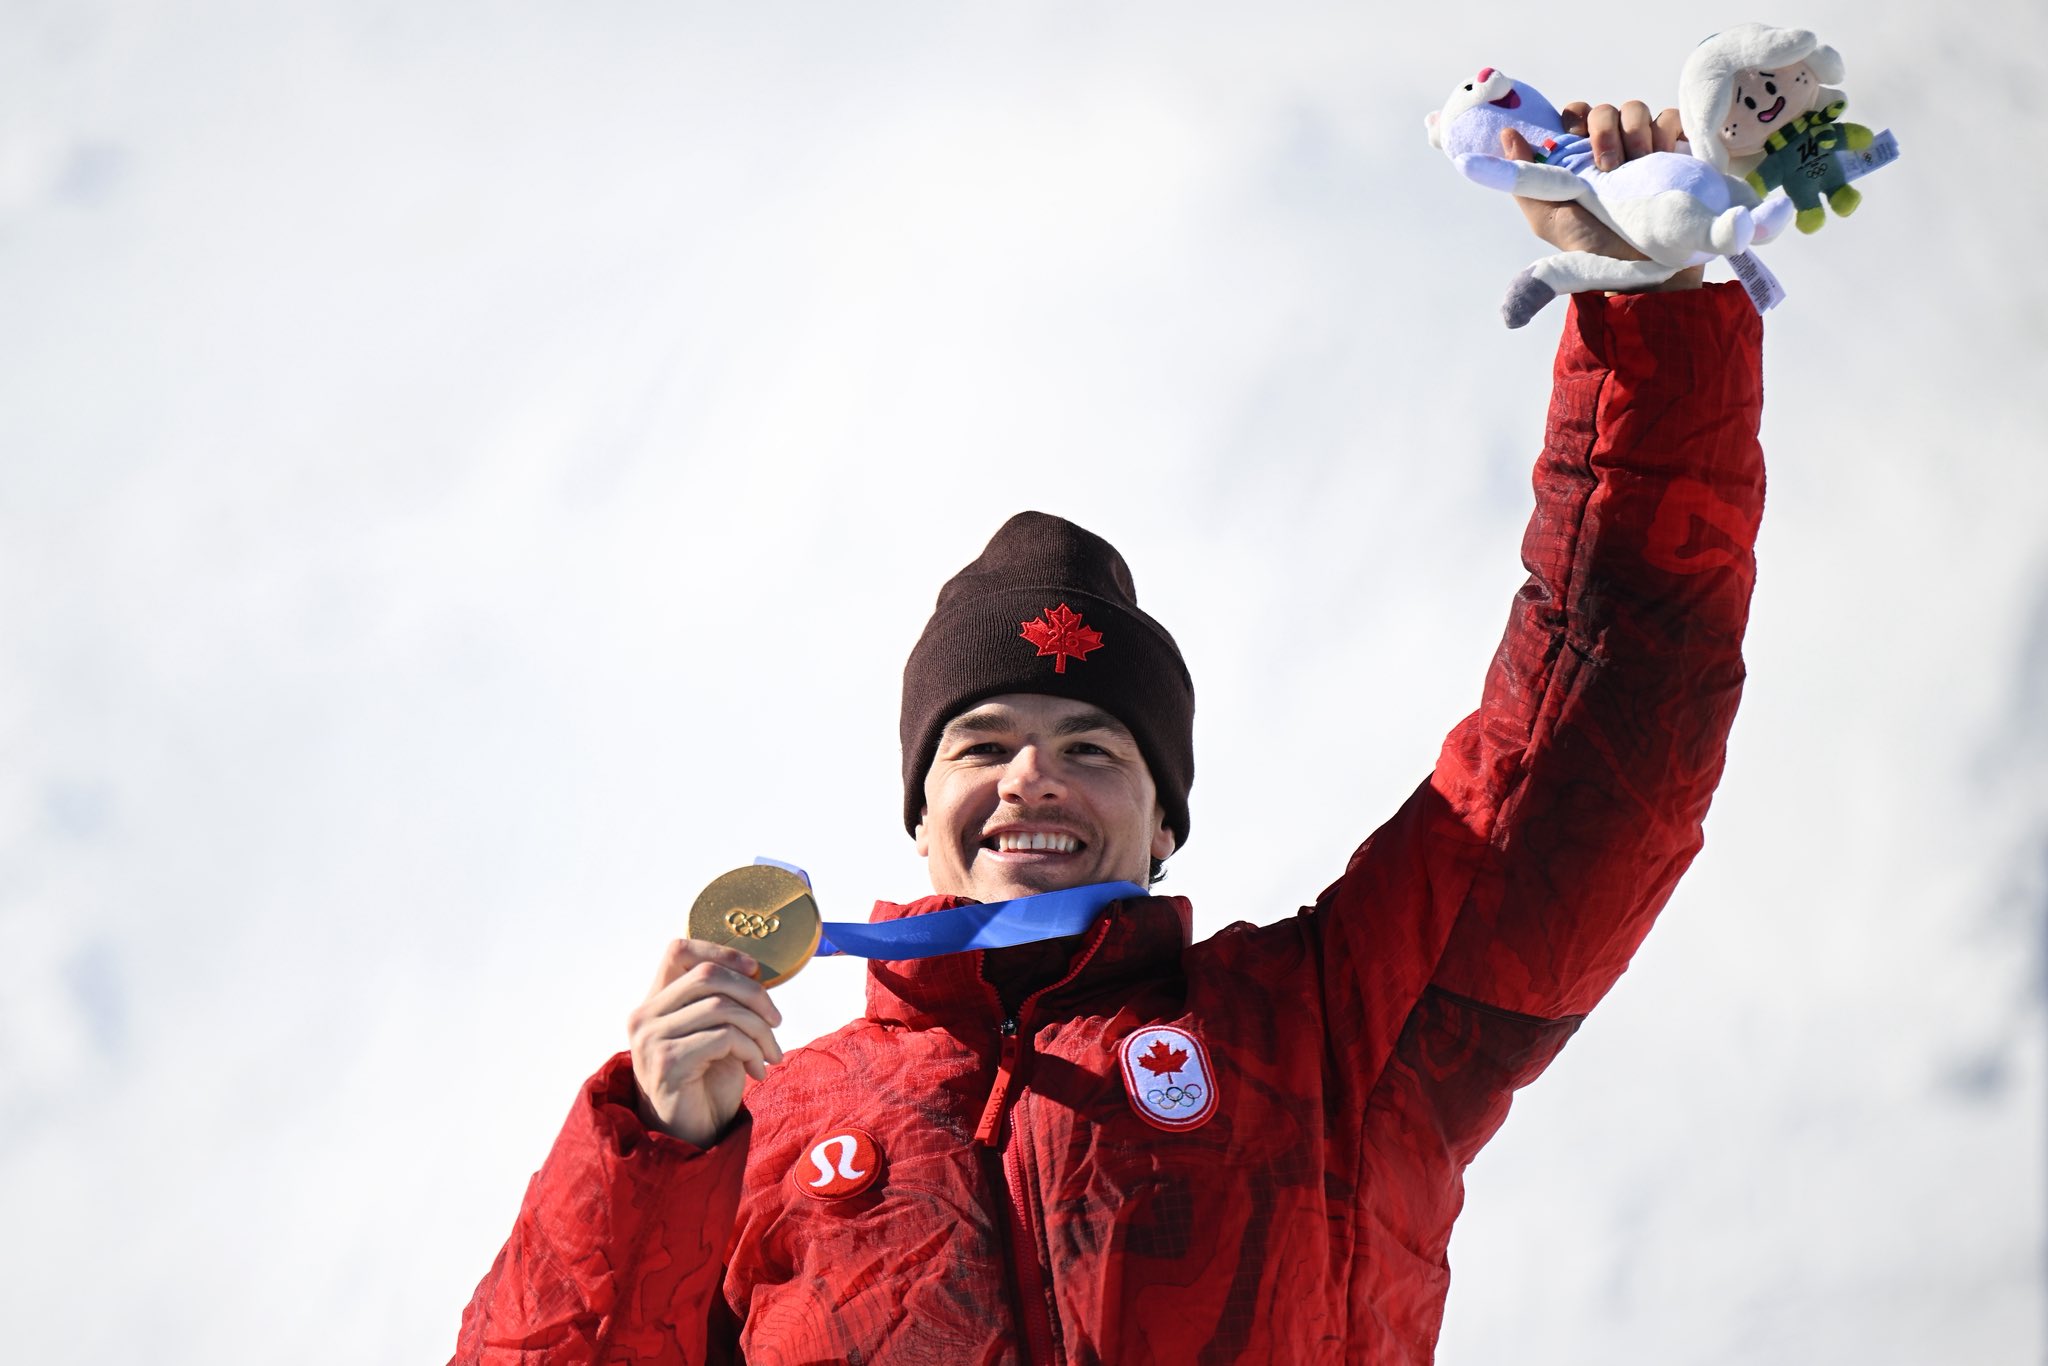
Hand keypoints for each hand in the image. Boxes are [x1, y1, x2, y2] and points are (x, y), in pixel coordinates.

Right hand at [628, 939, 785, 1146]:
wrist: (689, 1137)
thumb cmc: (706, 1083)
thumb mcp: (715, 1033)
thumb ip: (722, 1002)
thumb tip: (756, 971)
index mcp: (654, 1002)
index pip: (679, 951)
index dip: (721, 951)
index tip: (755, 971)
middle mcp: (645, 1016)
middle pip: (708, 975)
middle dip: (754, 993)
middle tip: (776, 1020)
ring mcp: (652, 1039)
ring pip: (722, 1007)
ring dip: (759, 1030)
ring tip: (771, 1054)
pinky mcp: (668, 1063)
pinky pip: (724, 1038)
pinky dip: (751, 1050)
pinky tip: (757, 1071)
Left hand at [1501, 100, 1704, 289]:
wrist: (1644, 268)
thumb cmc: (1593, 249)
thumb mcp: (1550, 218)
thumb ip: (1526, 178)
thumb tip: (1507, 133)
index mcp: (1580, 161)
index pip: (1575, 115)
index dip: (1574, 118)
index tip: (1575, 140)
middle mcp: (1612, 151)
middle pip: (1604, 111)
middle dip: (1603, 130)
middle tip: (1609, 167)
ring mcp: (1644, 150)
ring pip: (1636, 109)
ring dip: (1634, 131)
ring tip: (1639, 165)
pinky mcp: (1675, 152)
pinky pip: (1670, 118)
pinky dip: (1665, 129)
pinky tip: (1662, 155)